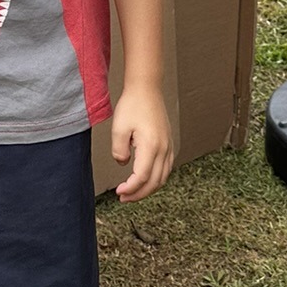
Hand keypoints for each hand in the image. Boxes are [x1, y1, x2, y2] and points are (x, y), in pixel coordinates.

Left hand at [110, 85, 173, 201]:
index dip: (130, 189)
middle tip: (123, 198)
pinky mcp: (168, 144)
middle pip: (155, 182)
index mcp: (151, 146)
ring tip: (132, 192)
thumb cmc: (133, 104)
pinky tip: (145, 180)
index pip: (142, 177)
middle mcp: (163, 149)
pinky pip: (166, 168)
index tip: (119, 192)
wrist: (147, 89)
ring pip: (162, 177)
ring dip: (148, 188)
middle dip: (139, 194)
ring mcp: (168, 147)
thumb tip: (122, 163)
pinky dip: (156, 179)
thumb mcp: (119, 128)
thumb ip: (119, 150)